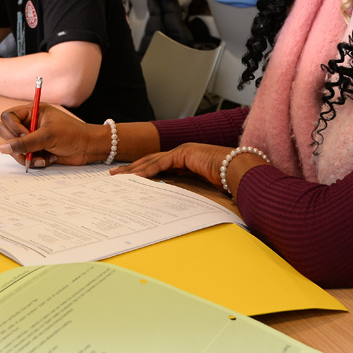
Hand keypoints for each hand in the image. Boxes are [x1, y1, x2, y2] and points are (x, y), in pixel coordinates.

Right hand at [0, 105, 109, 167]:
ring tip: (43, 158)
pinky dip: (34, 161)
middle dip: (17, 145)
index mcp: (32, 112)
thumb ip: (24, 142)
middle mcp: (29, 123)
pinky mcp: (35, 150)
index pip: (7, 117)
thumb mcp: (48, 136)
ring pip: (14, 149)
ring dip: (27, 156)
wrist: (89, 148)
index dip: (12, 128)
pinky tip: (48, 159)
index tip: (25, 136)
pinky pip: (24, 158)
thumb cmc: (72, 134)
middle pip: (6, 134)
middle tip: (29, 150)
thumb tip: (3, 148)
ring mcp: (31, 138)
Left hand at [112, 143, 232, 188]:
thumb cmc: (224, 179)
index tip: (127, 177)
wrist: (237, 169)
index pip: (156, 164)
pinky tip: (138, 176)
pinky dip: (149, 170)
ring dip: (135, 169)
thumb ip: (187, 187)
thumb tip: (173, 201)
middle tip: (115, 175)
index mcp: (183, 159)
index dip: (140, 170)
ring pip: (153, 160)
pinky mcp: (184, 153)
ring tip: (121, 176)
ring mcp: (182, 151)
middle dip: (131, 168)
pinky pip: (162, 163)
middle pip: (150, 160)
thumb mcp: (200, 185)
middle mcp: (180, 152)